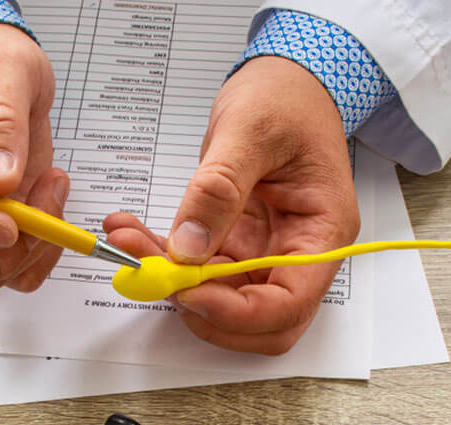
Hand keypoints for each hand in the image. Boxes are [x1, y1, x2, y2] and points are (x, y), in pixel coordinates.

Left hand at [105, 56, 359, 353]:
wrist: (286, 80)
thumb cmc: (286, 98)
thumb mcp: (251, 131)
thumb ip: (219, 189)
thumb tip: (189, 247)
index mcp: (322, 232)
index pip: (290, 303)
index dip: (239, 312)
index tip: (189, 293)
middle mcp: (298, 252)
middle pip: (257, 320)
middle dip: (202, 307)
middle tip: (154, 274)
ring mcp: (265, 251)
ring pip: (218, 297)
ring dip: (171, 282)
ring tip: (128, 241)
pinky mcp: (236, 243)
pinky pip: (199, 269)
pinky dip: (163, 259)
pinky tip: (132, 233)